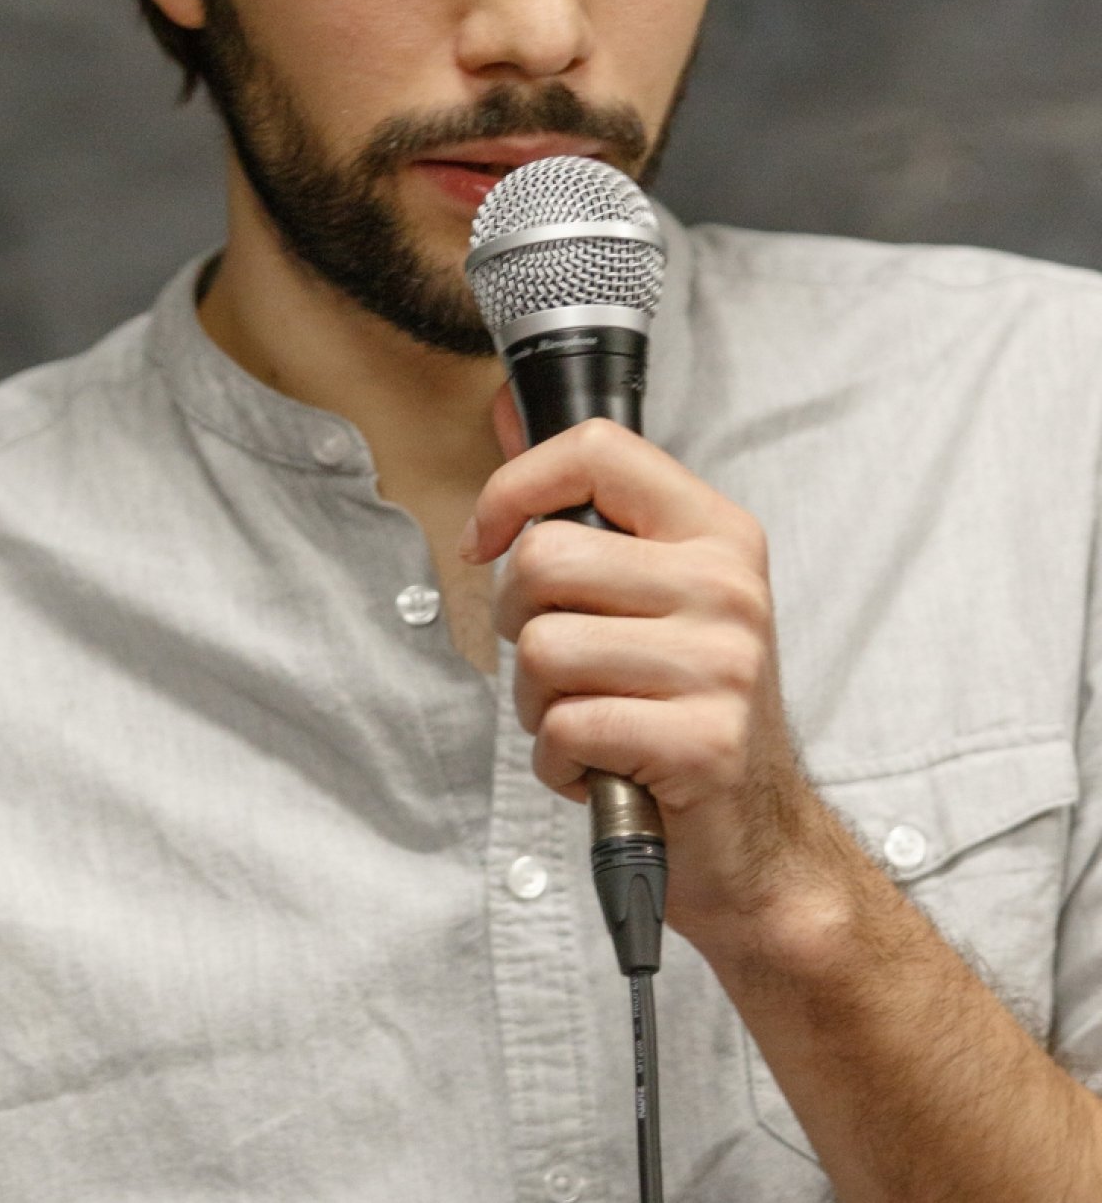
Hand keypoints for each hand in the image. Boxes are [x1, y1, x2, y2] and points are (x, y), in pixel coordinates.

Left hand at [462, 397, 844, 947]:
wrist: (756, 840)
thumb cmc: (685, 708)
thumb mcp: (650, 591)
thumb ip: (581, 503)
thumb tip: (506, 407)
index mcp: (715, 532)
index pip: (598, 450)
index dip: (516, 486)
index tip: (490, 538)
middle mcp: (726, 585)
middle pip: (545, 559)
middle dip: (518, 624)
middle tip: (559, 664)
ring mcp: (722, 662)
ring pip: (542, 649)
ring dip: (537, 703)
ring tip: (586, 717)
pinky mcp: (702, 740)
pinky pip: (566, 726)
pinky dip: (560, 759)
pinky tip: (603, 764)